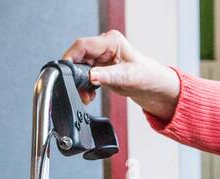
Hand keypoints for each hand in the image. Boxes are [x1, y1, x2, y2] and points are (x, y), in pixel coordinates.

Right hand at [61, 30, 180, 119]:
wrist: (153, 87)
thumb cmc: (147, 76)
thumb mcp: (128, 77)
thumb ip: (108, 76)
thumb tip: (92, 76)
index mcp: (110, 41)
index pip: (82, 45)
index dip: (70, 57)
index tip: (66, 72)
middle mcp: (103, 47)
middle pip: (78, 57)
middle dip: (75, 75)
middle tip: (79, 90)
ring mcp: (100, 58)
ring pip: (79, 68)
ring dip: (80, 83)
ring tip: (88, 96)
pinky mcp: (99, 69)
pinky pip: (85, 77)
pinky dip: (84, 87)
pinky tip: (90, 95)